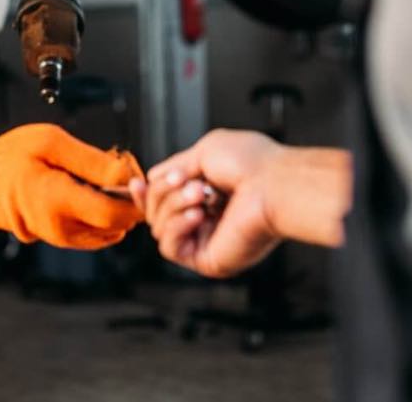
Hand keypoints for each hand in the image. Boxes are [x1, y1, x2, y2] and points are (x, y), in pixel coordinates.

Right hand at [0, 123, 143, 249]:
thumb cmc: (10, 159)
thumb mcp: (50, 142)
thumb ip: (92, 160)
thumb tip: (128, 175)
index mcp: (58, 201)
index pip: (117, 214)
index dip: (134, 194)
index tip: (131, 169)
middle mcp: (63, 229)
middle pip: (120, 223)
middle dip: (128, 197)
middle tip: (118, 165)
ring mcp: (64, 238)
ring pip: (112, 228)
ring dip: (116, 203)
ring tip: (99, 174)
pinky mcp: (64, 240)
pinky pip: (99, 230)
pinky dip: (103, 211)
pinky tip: (89, 188)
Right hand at [128, 129, 286, 277]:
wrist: (274, 184)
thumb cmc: (253, 165)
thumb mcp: (204, 152)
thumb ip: (174, 167)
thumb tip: (151, 179)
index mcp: (208, 195)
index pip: (165, 201)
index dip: (146, 193)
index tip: (137, 183)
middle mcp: (207, 219)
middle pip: (156, 212)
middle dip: (164, 192)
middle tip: (188, 180)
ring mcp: (207, 240)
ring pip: (159, 228)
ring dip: (173, 205)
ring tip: (200, 193)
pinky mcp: (207, 259)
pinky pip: (170, 247)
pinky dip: (177, 227)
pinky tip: (197, 215)